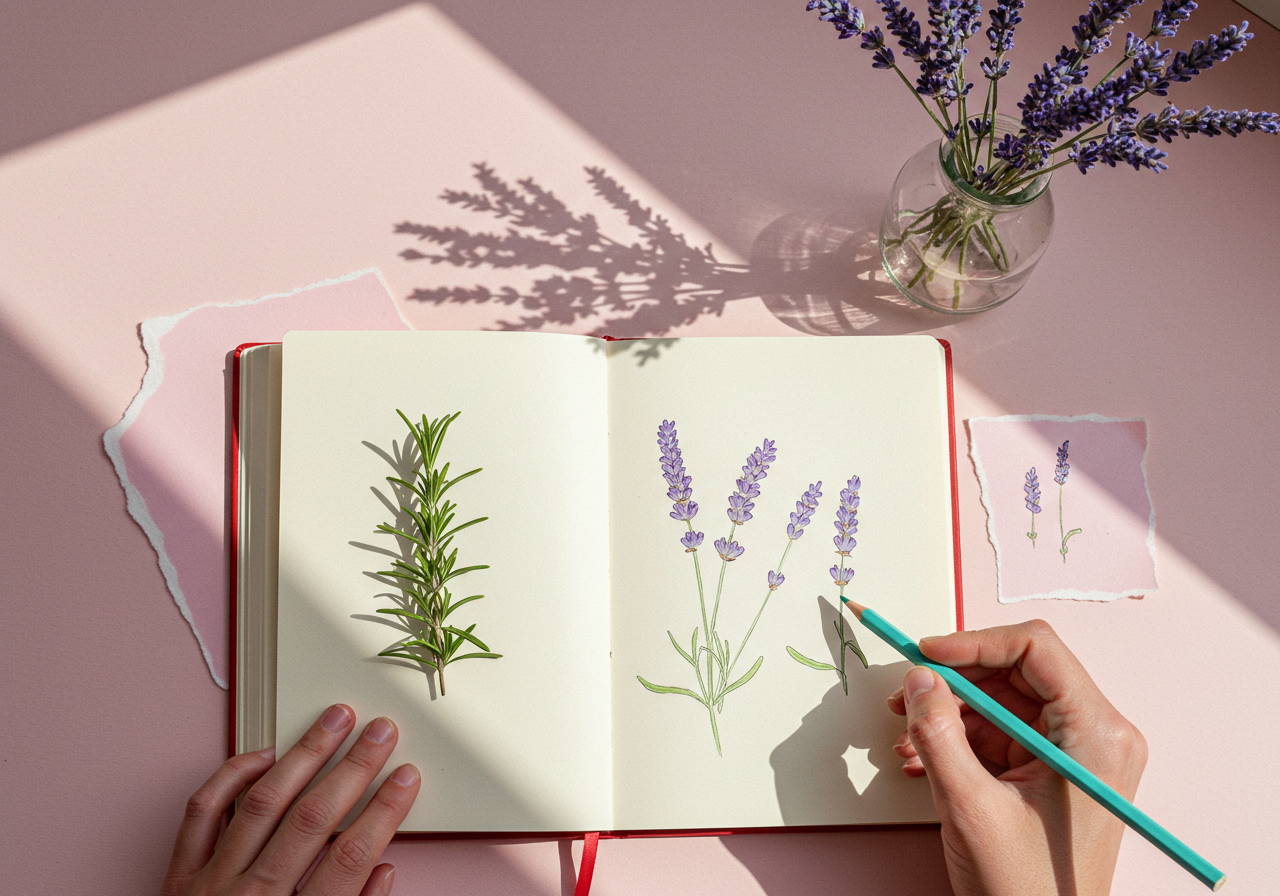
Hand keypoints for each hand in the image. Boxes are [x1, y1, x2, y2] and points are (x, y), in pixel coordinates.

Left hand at [161, 705, 420, 895]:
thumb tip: (384, 872)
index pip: (351, 858)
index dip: (384, 811)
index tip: (407, 778)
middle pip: (312, 819)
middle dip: (353, 768)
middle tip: (382, 731)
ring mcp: (210, 884)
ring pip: (262, 801)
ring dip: (305, 755)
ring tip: (334, 720)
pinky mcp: (178, 876)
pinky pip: (202, 812)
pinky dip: (232, 777)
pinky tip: (265, 754)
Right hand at [887, 620, 1145, 895]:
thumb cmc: (1027, 890)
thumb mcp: (970, 807)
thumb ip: (938, 734)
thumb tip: (918, 679)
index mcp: (1096, 735)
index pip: (1037, 649)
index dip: (974, 643)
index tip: (926, 653)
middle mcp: (1096, 734)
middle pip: (1016, 672)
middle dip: (955, 681)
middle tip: (907, 694)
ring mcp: (1075, 753)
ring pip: (1002, 700)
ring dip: (950, 712)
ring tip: (909, 738)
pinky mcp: (1053, 770)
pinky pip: (1001, 731)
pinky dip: (961, 738)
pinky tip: (925, 758)